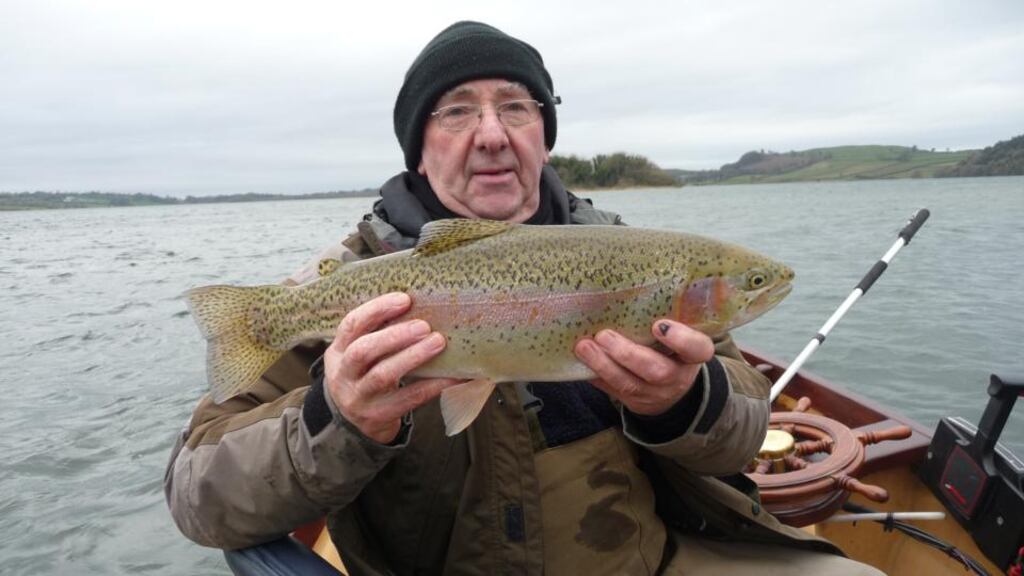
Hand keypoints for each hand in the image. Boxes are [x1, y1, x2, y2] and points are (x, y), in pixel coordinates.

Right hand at [324, 292, 461, 443]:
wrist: (355, 421)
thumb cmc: (366, 375)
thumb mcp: (361, 353)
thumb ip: (379, 332)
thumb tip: (422, 303)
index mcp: (338, 351)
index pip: (352, 325)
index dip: (377, 310)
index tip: (405, 299)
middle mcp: (343, 374)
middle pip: (363, 351)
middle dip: (394, 336)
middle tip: (424, 326)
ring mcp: (358, 398)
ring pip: (383, 376)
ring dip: (412, 357)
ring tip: (438, 342)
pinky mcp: (378, 416)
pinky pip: (407, 399)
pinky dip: (432, 385)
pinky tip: (453, 375)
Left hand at [574, 320, 714, 415]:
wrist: (671, 389)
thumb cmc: (671, 349)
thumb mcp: (680, 335)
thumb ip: (668, 317)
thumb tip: (634, 285)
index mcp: (693, 356)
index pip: (698, 349)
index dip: (681, 339)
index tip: (659, 324)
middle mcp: (677, 377)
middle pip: (657, 371)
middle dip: (627, 354)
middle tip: (604, 335)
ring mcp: (654, 394)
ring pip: (629, 384)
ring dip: (603, 365)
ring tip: (584, 346)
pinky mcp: (633, 402)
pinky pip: (612, 391)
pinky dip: (595, 376)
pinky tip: (580, 361)